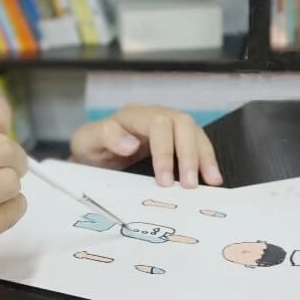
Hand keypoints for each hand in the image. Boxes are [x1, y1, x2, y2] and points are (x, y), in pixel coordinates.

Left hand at [69, 103, 221, 188]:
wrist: (93, 151)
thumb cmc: (91, 146)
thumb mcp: (87, 141)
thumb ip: (106, 138)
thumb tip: (131, 145)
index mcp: (132, 115)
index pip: (157, 124)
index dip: (164, 151)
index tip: (164, 180)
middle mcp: (154, 115)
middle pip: (182, 124)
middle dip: (189, 154)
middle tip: (189, 184)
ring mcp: (168, 125)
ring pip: (194, 132)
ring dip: (204, 156)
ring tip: (211, 182)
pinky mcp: (176, 138)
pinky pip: (197, 143)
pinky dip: (206, 159)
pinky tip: (212, 178)